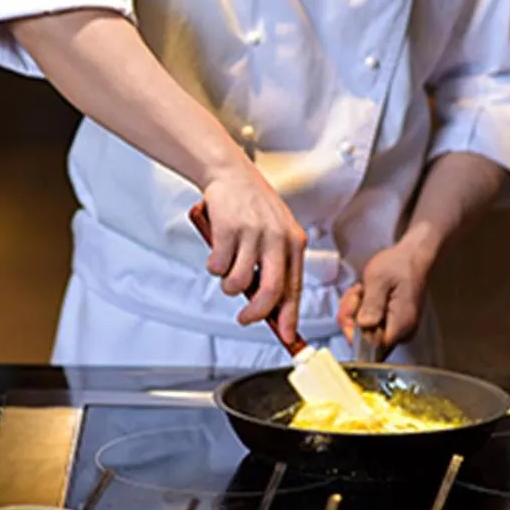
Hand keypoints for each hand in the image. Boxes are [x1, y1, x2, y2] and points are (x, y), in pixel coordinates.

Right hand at [200, 162, 307, 342]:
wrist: (230, 173)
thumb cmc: (253, 206)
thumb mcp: (276, 233)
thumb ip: (276, 265)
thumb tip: (270, 306)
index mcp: (294, 241)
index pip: (295, 288)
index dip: (290, 317)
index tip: (288, 336)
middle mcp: (277, 238)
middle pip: (270, 292)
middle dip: (256, 313)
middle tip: (245, 318)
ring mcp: (254, 233)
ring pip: (238, 282)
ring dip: (228, 285)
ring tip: (226, 271)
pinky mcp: (229, 229)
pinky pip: (218, 266)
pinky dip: (214, 267)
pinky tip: (217, 254)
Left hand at [338, 240, 436, 351]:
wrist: (412, 255)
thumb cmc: (397, 265)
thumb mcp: (379, 280)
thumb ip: (372, 304)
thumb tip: (363, 326)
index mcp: (401, 325)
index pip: (373, 345)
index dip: (356, 332)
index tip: (352, 309)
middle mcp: (401, 332)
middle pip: (367, 340)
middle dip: (353, 318)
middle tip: (355, 294)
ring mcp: (397, 328)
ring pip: (366, 331)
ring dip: (355, 311)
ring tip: (359, 290)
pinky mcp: (392, 321)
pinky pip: (371, 323)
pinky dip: (362, 309)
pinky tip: (362, 294)